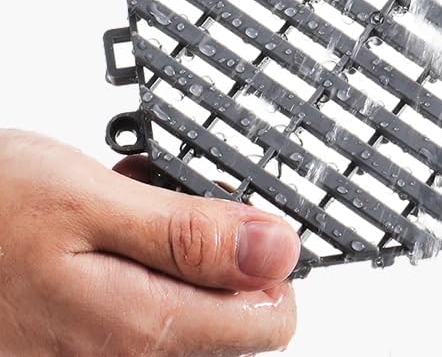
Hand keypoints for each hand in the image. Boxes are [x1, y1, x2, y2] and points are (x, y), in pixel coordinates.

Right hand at [0, 131, 299, 355]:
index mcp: (139, 330)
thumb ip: (193, 233)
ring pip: (176, 308)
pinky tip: (99, 222)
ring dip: (168, 251)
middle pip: (225, 318)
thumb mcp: (92, 199)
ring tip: (126, 200)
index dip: (272, 256)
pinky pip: (129, 310)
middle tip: (171, 194)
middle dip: (214, 249)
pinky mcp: (65, 349)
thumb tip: (282, 250)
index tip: (244, 208)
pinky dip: (130, 263)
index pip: (269, 321)